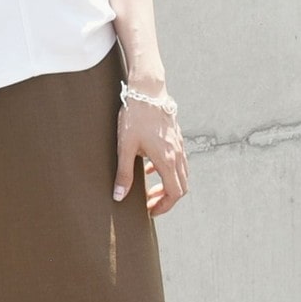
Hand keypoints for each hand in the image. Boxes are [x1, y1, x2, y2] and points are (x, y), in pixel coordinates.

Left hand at [114, 96, 188, 215]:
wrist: (148, 90)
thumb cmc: (135, 117)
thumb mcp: (125, 147)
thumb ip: (123, 173)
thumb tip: (119, 197)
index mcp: (167, 160)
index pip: (175, 193)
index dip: (164, 206)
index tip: (150, 211)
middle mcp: (177, 154)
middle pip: (181, 186)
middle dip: (166, 199)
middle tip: (149, 204)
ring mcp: (179, 145)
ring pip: (181, 174)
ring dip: (168, 185)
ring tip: (149, 189)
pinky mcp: (176, 137)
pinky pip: (178, 161)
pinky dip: (167, 171)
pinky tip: (150, 168)